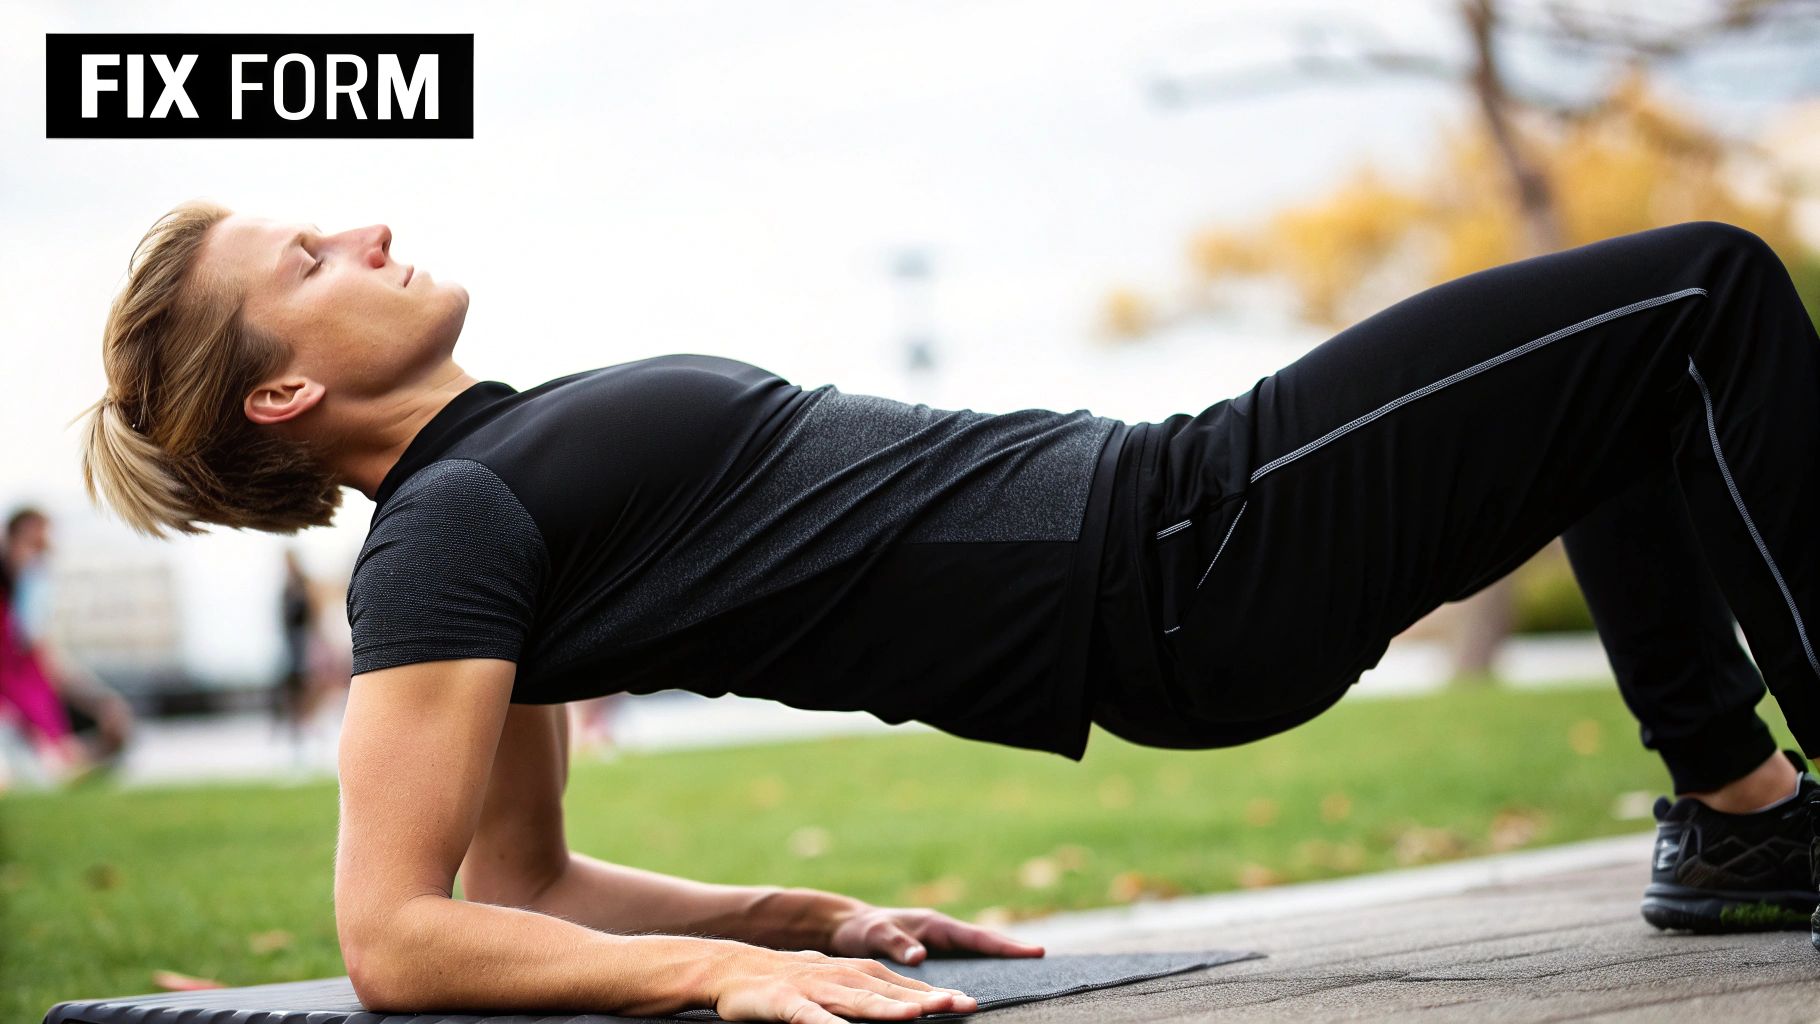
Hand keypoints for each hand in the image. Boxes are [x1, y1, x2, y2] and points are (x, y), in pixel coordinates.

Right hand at [709, 944, 976, 1022]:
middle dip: (928, 1000)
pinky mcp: (787, 1003)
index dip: (938, 995)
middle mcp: (842, 977)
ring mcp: (815, 989)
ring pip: (857, 1001)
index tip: (972, 1004)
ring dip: (886, 1009)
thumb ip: (869, 994)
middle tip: (963, 1005)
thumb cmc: (791, 981)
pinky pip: (810, 1018)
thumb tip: (910, 1004)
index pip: (905, 987)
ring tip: (916, 1015)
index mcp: (857, 974)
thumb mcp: (835, 984)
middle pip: (891, 992)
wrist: (732, 967)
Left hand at [827, 904, 1045, 965]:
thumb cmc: (860, 930)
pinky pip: (962, 965)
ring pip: (976, 955)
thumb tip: (921, 956)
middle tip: (1044, 959)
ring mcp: (939, 944)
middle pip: (985, 945)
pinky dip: (979, 971)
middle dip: (1013, 952)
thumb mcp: (875, 934)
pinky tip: (988, 986)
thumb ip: (897, 944)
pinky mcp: (932, 957)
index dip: (1006, 945)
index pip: (977, 937)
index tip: (1036, 951)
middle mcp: (942, 934)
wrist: (845, 927)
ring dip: (999, 962)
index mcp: (935, 925)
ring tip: (1028, 976)